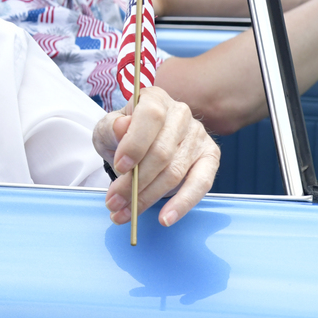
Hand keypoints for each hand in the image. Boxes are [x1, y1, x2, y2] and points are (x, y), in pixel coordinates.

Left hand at [93, 84, 218, 227]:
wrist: (138, 146)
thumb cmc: (121, 135)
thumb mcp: (106, 130)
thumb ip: (110, 128)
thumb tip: (121, 126)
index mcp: (154, 99)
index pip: (150, 117)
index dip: (135, 144)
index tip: (119, 167)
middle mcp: (180, 114)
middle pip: (161, 152)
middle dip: (135, 182)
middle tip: (114, 202)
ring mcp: (198, 135)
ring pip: (175, 172)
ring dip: (148, 198)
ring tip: (126, 213)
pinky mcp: (210, 158)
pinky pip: (201, 184)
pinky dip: (183, 204)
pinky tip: (165, 218)